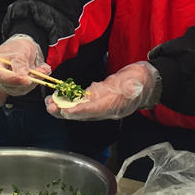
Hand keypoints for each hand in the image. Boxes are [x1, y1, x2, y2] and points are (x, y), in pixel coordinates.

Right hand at [0, 34, 48, 95]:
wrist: (21, 48)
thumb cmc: (17, 47)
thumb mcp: (19, 51)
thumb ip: (20, 63)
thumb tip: (23, 76)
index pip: (0, 77)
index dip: (14, 79)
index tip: (27, 79)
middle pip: (11, 86)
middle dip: (29, 79)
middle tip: (42, 72)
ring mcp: (7, 85)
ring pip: (21, 89)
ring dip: (35, 80)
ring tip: (44, 69)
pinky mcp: (17, 88)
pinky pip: (27, 88)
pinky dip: (37, 80)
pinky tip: (43, 71)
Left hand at [45, 61, 159, 120]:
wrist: (145, 82)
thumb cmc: (142, 81)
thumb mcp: (138, 82)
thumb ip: (132, 86)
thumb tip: (130, 87)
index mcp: (115, 106)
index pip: (95, 110)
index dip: (80, 111)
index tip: (66, 110)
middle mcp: (105, 109)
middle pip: (82, 113)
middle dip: (65, 111)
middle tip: (50, 107)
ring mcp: (101, 104)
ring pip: (79, 108)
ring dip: (63, 106)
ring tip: (49, 102)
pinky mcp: (98, 98)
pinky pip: (81, 102)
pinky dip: (69, 100)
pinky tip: (59, 96)